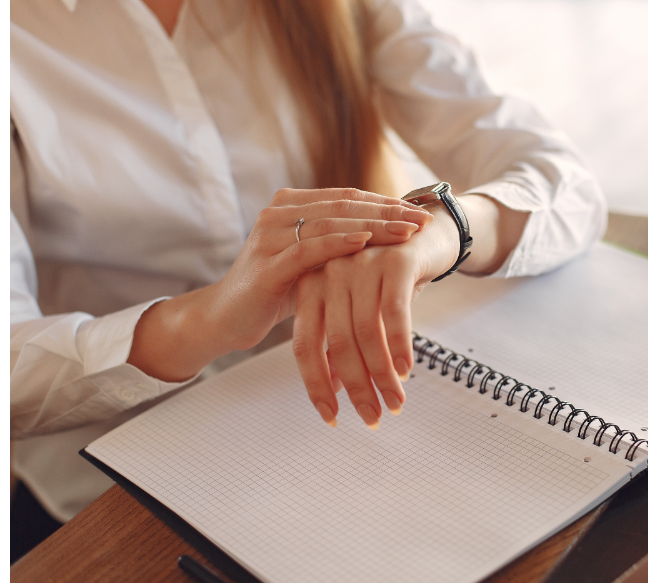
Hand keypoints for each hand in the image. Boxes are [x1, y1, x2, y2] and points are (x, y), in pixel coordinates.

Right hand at [127, 188, 432, 382]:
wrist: (225, 318)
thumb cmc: (275, 292)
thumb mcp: (313, 264)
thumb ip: (340, 246)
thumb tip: (391, 242)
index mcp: (291, 206)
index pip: (348, 198)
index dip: (385, 203)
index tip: (420, 212)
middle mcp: (279, 213)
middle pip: (344, 206)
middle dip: (388, 212)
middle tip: (422, 220)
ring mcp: (270, 236)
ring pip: (331, 223)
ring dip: (373, 226)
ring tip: (406, 231)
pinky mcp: (267, 264)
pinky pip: (309, 249)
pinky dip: (339, 244)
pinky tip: (366, 242)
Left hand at [291, 199, 459, 428]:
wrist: (427, 233)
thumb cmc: (389, 276)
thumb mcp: (360, 308)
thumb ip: (340, 341)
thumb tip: (333, 387)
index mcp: (311, 285)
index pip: (304, 345)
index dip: (316, 385)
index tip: (331, 416)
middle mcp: (330, 272)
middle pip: (335, 343)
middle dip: (355, 387)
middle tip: (372, 416)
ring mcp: (360, 264)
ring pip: (366, 332)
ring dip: (381, 374)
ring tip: (394, 401)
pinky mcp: (394, 261)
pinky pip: (394, 313)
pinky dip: (400, 346)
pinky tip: (406, 370)